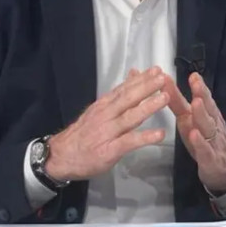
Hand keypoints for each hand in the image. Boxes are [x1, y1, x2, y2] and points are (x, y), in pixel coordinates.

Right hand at [44, 66, 169, 181]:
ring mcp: (108, 132)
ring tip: (164, 98)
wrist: (61, 156)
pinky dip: (145, 138)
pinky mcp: (110, 150)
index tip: (156, 70)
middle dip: (146, 87)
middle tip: (162, 78)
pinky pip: (130, 142)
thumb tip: (134, 74)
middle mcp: (106, 115)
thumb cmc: (83, 133)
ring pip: (130, 117)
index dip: (141, 79)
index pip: (123, 88)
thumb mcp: (98, 110)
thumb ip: (117, 95)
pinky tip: (159, 134)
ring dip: (148, 107)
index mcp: (104, 105)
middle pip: (128, 99)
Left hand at [165, 72, 225, 194]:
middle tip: (196, 82)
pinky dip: (200, 142)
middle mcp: (211, 124)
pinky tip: (194, 135)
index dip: (198, 86)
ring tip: (196, 103)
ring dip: (202, 114)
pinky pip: (205, 150)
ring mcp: (213, 141)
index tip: (193, 74)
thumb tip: (163, 81)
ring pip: (208, 126)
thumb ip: (177, 102)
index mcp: (207, 114)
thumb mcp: (189, 119)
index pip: (203, 98)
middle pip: (208, 108)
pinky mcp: (211, 159)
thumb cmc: (204, 140)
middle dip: (202, 94)